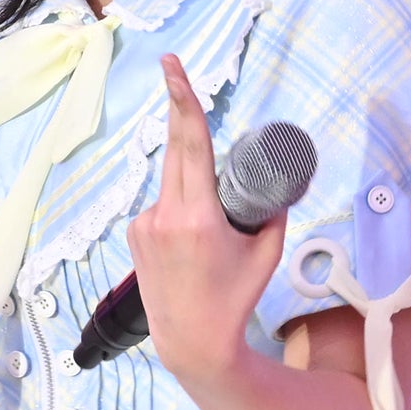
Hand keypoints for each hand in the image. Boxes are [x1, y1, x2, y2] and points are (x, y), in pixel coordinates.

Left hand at [126, 55, 285, 383]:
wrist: (192, 341)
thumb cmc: (235, 298)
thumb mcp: (267, 253)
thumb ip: (273, 212)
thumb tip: (274, 184)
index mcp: (199, 217)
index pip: (192, 145)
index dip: (183, 101)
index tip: (172, 68)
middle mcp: (165, 215)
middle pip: (176, 148)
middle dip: (180, 110)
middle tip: (174, 68)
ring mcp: (145, 225)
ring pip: (173, 180)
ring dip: (192, 182)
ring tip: (209, 233)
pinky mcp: (136, 233)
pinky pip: (164, 203)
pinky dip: (181, 207)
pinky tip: (190, 244)